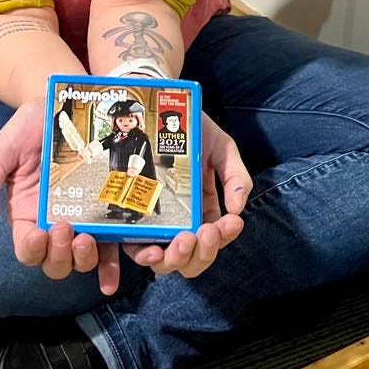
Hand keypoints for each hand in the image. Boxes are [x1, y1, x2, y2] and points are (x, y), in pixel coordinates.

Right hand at [0, 99, 109, 290]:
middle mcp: (53, 223)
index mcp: (26, 215)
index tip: (40, 232)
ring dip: (84, 259)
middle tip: (66, 229)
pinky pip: (111, 245)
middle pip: (54, 262)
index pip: (27, 247)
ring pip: (81, 259)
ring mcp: (81, 219)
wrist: (59, 104)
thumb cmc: (27, 128)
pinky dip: (111, 266)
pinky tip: (112, 277)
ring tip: (87, 238)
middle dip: (59, 256)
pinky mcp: (104, 210)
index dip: (32, 249)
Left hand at [125, 111, 250, 278]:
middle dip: (201, 254)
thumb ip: (235, 175)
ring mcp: (155, 220)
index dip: (224, 237)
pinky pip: (132, 245)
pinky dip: (142, 255)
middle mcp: (180, 220)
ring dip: (175, 259)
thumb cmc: (192, 129)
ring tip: (181, 241)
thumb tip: (237, 210)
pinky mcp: (130, 215)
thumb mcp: (222, 148)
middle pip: (191, 259)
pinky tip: (150, 249)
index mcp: (204, 209)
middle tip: (203, 233)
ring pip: (165, 260)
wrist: (160, 108)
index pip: (215, 238)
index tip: (229, 223)